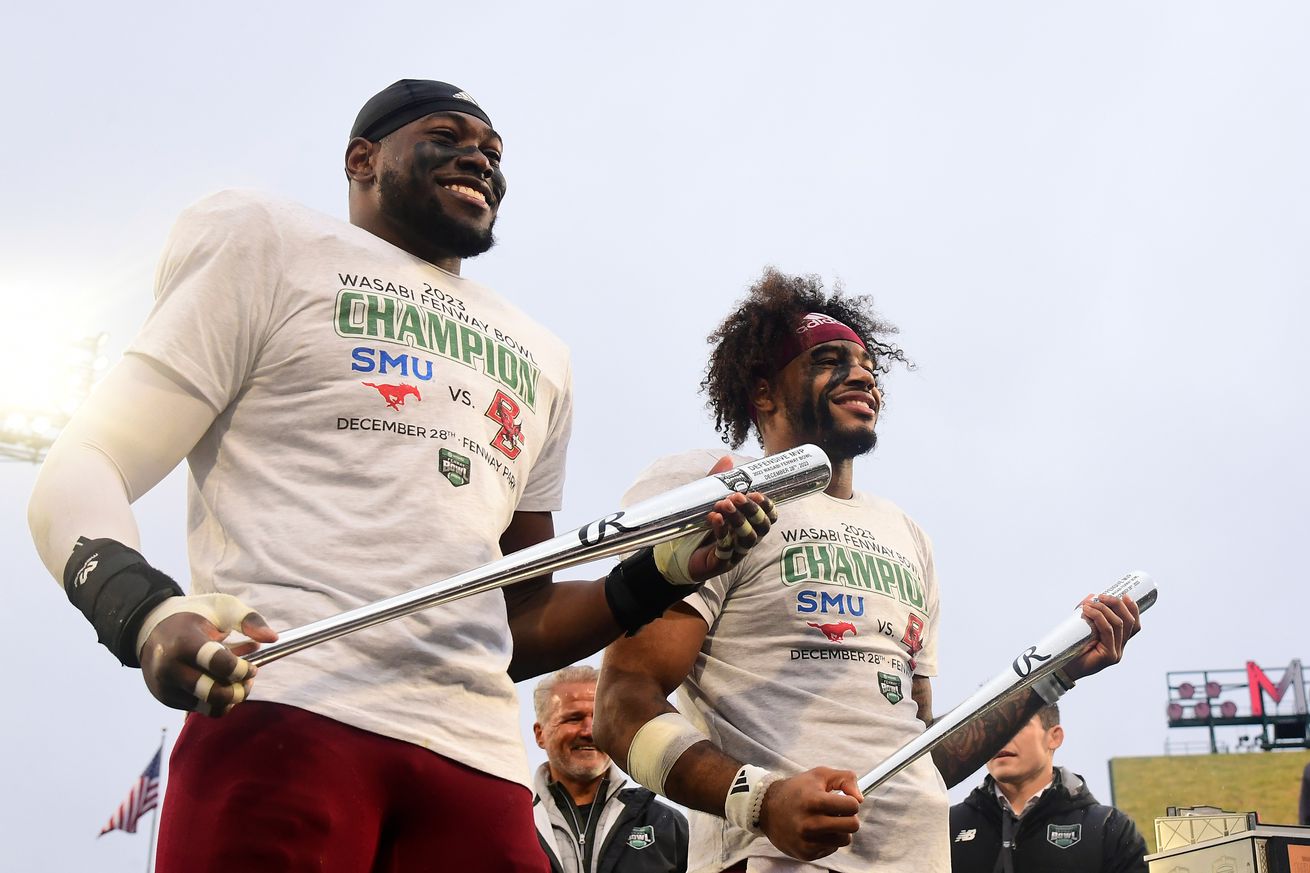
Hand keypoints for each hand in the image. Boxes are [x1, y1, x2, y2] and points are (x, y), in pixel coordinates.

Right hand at [137, 594, 277, 716]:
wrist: (151, 626)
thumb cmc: (194, 615)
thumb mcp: (222, 607)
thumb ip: (249, 620)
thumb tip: (273, 638)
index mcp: (184, 642)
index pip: (218, 665)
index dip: (241, 669)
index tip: (251, 666)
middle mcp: (170, 668)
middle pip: (213, 693)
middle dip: (239, 690)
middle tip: (248, 679)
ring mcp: (166, 687)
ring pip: (208, 707)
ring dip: (231, 698)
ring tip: (238, 682)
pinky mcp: (167, 699)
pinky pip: (200, 709)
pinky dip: (217, 701)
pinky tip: (222, 683)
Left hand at [655, 457, 777, 584]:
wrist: (677, 554)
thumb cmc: (699, 527)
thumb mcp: (708, 501)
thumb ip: (718, 483)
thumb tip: (728, 459)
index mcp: (748, 524)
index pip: (768, 517)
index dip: (766, 506)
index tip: (756, 493)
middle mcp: (746, 539)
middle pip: (761, 527)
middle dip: (752, 510)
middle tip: (737, 497)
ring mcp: (736, 553)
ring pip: (747, 538)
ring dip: (738, 520)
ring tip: (724, 505)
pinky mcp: (721, 563)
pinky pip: (726, 549)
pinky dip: (722, 533)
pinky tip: (715, 519)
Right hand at [757, 767, 863, 861]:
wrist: (767, 808)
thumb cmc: (797, 789)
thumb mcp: (820, 775)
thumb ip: (846, 779)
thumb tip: (860, 798)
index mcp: (814, 801)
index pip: (852, 806)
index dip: (851, 801)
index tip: (843, 800)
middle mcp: (810, 823)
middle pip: (852, 826)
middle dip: (850, 817)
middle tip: (839, 812)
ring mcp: (807, 841)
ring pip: (844, 839)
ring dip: (840, 830)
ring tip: (827, 821)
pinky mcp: (806, 853)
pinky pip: (831, 848)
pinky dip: (828, 839)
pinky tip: (816, 830)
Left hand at [1064, 593, 1140, 680]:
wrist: (1061, 667)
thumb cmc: (1071, 647)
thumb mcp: (1082, 626)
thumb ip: (1089, 613)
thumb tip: (1092, 596)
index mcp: (1117, 642)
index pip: (1133, 625)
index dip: (1132, 609)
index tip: (1125, 595)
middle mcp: (1120, 648)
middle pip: (1128, 623)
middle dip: (1117, 605)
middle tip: (1102, 596)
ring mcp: (1116, 653)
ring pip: (1117, 625)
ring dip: (1103, 609)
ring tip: (1089, 604)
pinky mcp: (1108, 656)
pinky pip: (1107, 631)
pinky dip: (1099, 618)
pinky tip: (1088, 611)